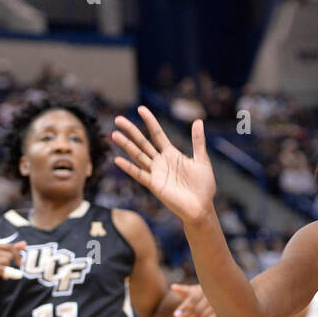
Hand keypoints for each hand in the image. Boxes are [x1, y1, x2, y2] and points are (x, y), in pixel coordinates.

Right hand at [0, 240, 26, 295]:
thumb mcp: (1, 259)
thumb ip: (11, 251)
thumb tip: (24, 243)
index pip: (9, 246)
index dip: (17, 255)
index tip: (21, 263)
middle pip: (9, 254)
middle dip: (11, 263)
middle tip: (8, 270)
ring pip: (6, 261)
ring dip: (8, 269)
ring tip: (3, 273)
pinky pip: (1, 268)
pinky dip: (5, 273)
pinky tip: (4, 277)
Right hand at [111, 107, 216, 223]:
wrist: (202, 207)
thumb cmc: (203, 186)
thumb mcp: (201, 160)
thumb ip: (197, 142)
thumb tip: (198, 121)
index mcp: (172, 154)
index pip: (157, 134)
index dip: (150, 121)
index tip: (141, 109)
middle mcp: (161, 162)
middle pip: (143, 142)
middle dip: (131, 131)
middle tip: (118, 119)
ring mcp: (156, 173)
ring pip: (138, 156)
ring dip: (126, 146)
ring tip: (114, 134)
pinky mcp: (154, 185)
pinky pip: (140, 175)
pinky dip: (129, 168)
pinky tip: (118, 160)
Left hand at [171, 283, 217, 316]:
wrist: (217, 295)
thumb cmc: (200, 292)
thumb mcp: (192, 290)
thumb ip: (182, 289)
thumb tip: (173, 287)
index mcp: (203, 289)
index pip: (192, 300)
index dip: (183, 308)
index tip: (175, 315)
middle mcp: (211, 297)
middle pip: (196, 311)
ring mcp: (216, 306)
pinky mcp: (219, 314)